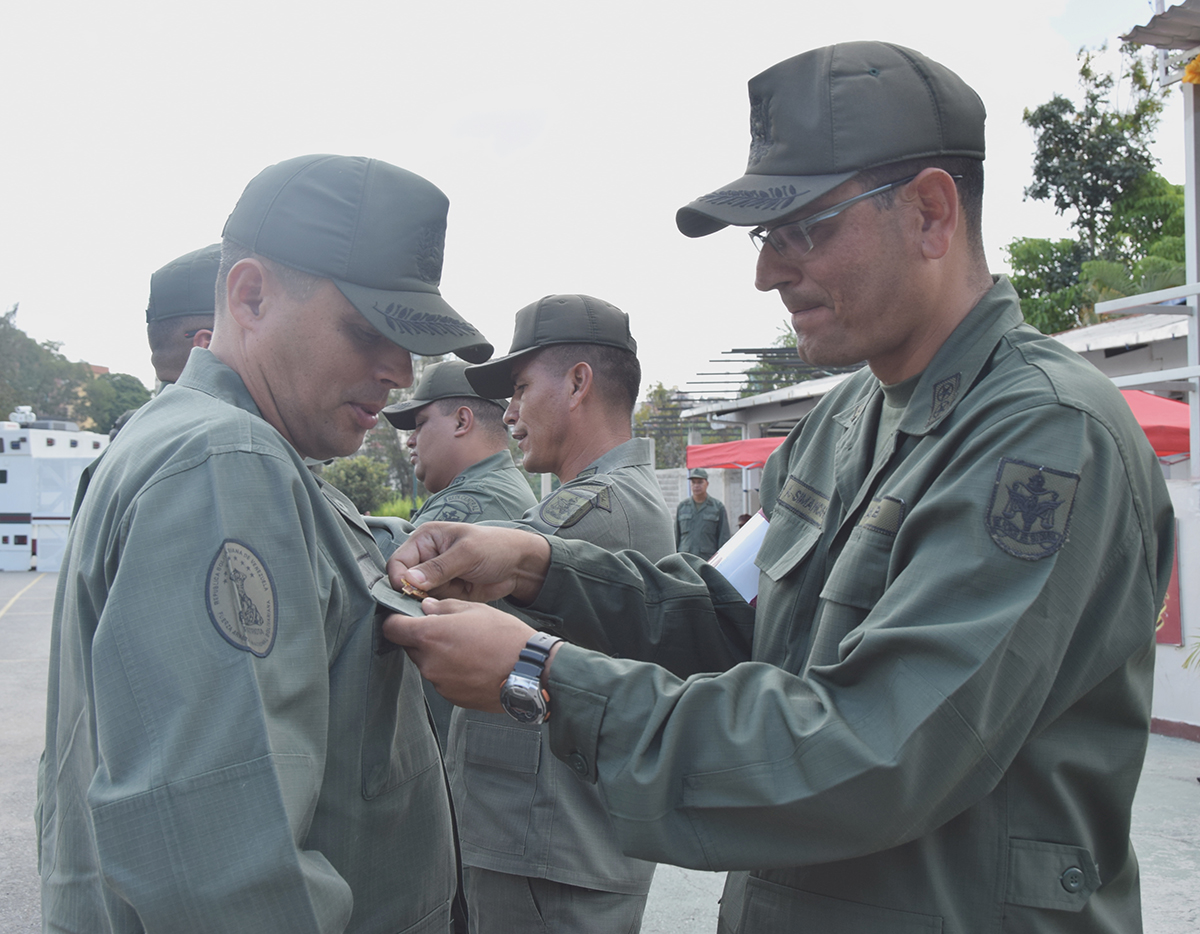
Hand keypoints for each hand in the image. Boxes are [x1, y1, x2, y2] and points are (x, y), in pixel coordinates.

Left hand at [382, 599, 536, 710]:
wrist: (528, 673)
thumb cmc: (504, 637)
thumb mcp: (475, 610)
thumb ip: (444, 607)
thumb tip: (427, 608)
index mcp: (430, 636)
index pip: (392, 629)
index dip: (397, 621)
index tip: (406, 618)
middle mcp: (428, 662)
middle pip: (410, 647)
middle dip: (423, 638)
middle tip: (449, 631)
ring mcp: (439, 683)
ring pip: (428, 664)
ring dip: (439, 656)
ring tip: (468, 649)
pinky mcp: (451, 697)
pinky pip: (442, 680)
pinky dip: (452, 672)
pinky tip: (474, 665)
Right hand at [387, 522, 551, 604]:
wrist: (519, 567)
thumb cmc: (495, 548)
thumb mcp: (467, 553)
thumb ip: (438, 567)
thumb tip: (409, 580)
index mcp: (426, 539)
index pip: (398, 561)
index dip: (399, 578)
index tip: (409, 592)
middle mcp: (425, 558)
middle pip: (403, 582)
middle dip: (412, 594)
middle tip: (428, 601)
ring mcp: (434, 577)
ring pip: (416, 597)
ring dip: (427, 603)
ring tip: (448, 599)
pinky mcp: (444, 593)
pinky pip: (431, 605)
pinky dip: (438, 608)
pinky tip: (452, 605)